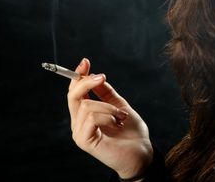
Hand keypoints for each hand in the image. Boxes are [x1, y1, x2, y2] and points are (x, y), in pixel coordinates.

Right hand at [67, 58, 152, 178]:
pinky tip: (117, 123)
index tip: (85, 62)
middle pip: (72, 96)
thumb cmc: (132, 132)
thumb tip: (95, 75)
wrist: (141, 152)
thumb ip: (106, 93)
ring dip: (109, 107)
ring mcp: (79, 133)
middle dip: (86, 82)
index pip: (75, 92)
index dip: (78, 76)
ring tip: (122, 117)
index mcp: (85, 114)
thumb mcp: (119, 105)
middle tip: (102, 77)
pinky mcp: (84, 141)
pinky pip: (91, 118)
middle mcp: (78, 123)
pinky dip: (107, 116)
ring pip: (86, 106)